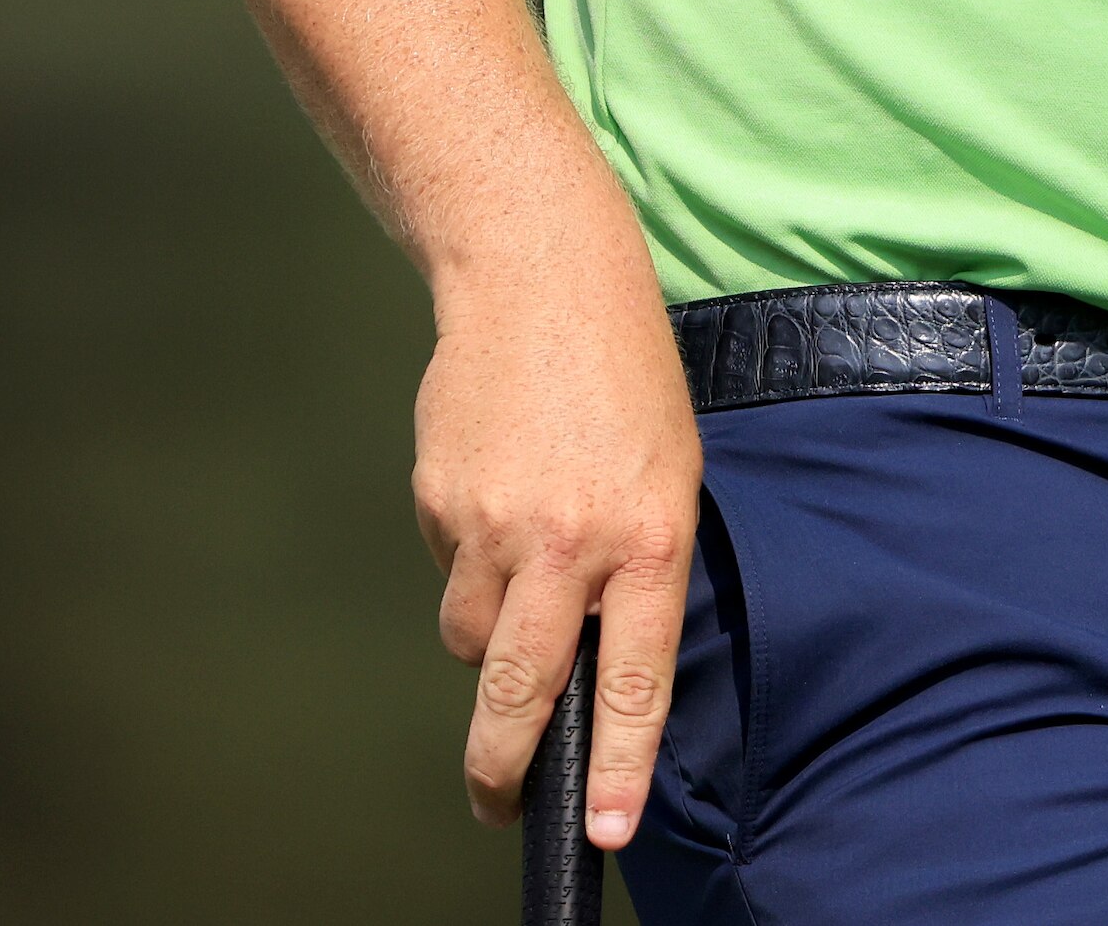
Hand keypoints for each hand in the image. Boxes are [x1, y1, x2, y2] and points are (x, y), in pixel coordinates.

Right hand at [419, 257, 700, 850]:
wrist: (541, 278)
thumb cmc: (623, 379)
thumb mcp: (669, 473)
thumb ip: (638, 568)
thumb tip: (592, 657)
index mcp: (649, 538)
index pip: (633, 680)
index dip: (616, 766)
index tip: (604, 828)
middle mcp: (571, 541)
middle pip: (526, 691)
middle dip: (506, 767)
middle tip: (499, 802)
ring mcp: (495, 524)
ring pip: (474, 637)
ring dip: (490, 636)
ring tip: (519, 568)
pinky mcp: (438, 501)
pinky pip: (448, 568)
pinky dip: (467, 559)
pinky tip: (494, 495)